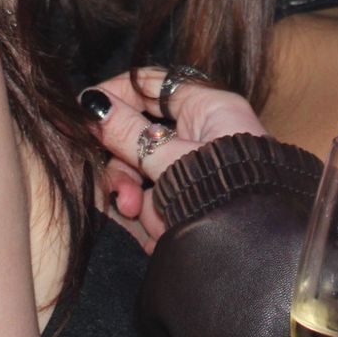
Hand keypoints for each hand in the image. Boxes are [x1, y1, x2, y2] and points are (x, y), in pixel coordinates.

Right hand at [83, 67, 267, 247]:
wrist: (251, 251)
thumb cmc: (223, 195)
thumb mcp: (171, 161)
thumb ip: (128, 134)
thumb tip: (91, 104)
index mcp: (207, 108)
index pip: (151, 85)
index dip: (116, 94)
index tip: (86, 110)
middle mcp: (201, 133)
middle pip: (140, 132)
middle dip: (123, 163)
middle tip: (120, 190)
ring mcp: (193, 168)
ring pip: (141, 169)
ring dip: (133, 194)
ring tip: (139, 213)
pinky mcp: (187, 200)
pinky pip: (154, 197)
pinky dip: (149, 214)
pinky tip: (153, 230)